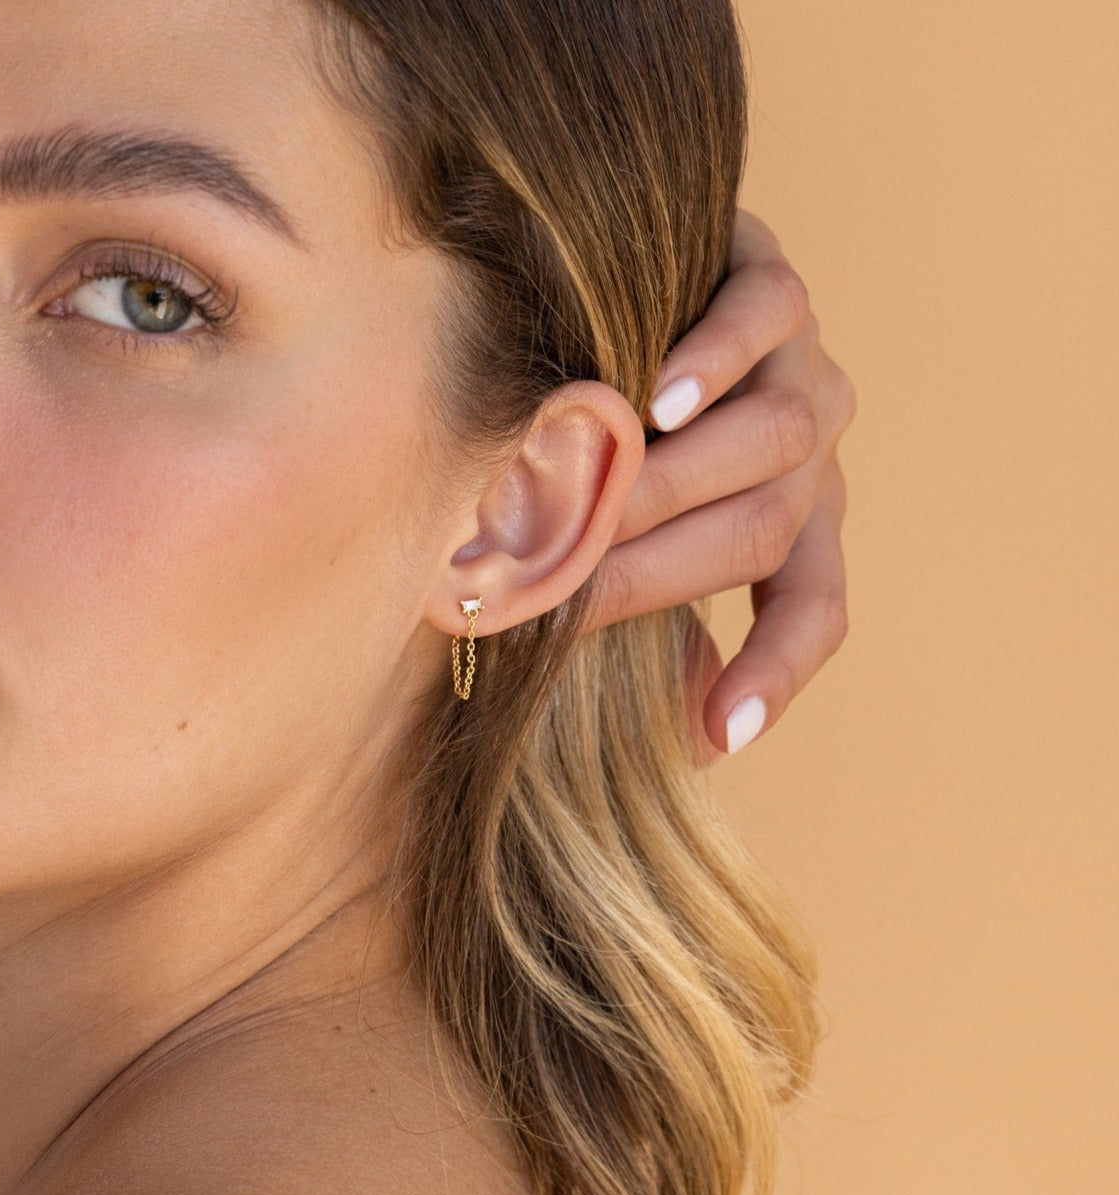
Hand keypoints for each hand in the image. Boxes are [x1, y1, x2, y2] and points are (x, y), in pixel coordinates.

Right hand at [589, 209, 856, 764]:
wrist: (610, 285)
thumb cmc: (618, 432)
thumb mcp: (636, 528)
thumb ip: (649, 601)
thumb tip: (678, 735)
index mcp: (796, 521)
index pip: (813, 609)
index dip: (772, 671)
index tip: (717, 734)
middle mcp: (814, 451)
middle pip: (767, 528)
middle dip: (660, 567)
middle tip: (562, 585)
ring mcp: (804, 364)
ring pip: (781, 438)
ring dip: (682, 478)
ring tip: (599, 498)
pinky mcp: (773, 277)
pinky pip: (768, 320)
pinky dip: (715, 365)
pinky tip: (655, 400)